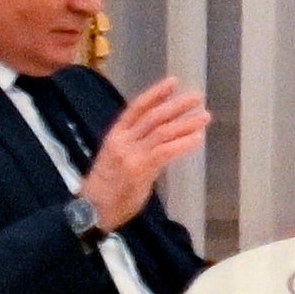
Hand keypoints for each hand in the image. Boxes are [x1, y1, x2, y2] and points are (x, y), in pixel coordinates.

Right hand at [78, 77, 212, 230]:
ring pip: (161, 132)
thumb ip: (137, 148)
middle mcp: (122, 141)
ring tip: (205, 117)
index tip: (173, 82)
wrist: (89, 211)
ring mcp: (130, 155)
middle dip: (176, 105)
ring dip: (185, 123)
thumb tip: (163, 142)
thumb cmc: (105, 189)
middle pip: (153, 117)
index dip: (155, 94)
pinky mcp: (139, 170)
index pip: (136, 108)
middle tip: (197, 97)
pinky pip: (165, 152)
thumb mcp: (117, 161)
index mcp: (115, 136)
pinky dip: (183, 144)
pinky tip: (197, 138)